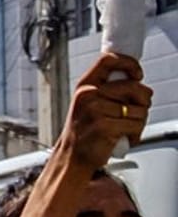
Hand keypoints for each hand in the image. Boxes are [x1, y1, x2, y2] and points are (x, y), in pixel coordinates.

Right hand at [63, 53, 150, 169]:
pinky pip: (136, 125)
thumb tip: (143, 87)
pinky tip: (123, 137)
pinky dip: (135, 134)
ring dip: (139, 122)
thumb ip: (110, 91)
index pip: (108, 60)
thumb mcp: (89, 103)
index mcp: (85, 84)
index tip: (138, 74)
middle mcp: (88, 94)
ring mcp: (95, 110)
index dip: (129, 64)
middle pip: (134, 86)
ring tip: (124, 128)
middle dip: (144, 101)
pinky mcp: (104, 126)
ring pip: (140, 109)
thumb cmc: (85, 131)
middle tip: (135, 111)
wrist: (71, 156)